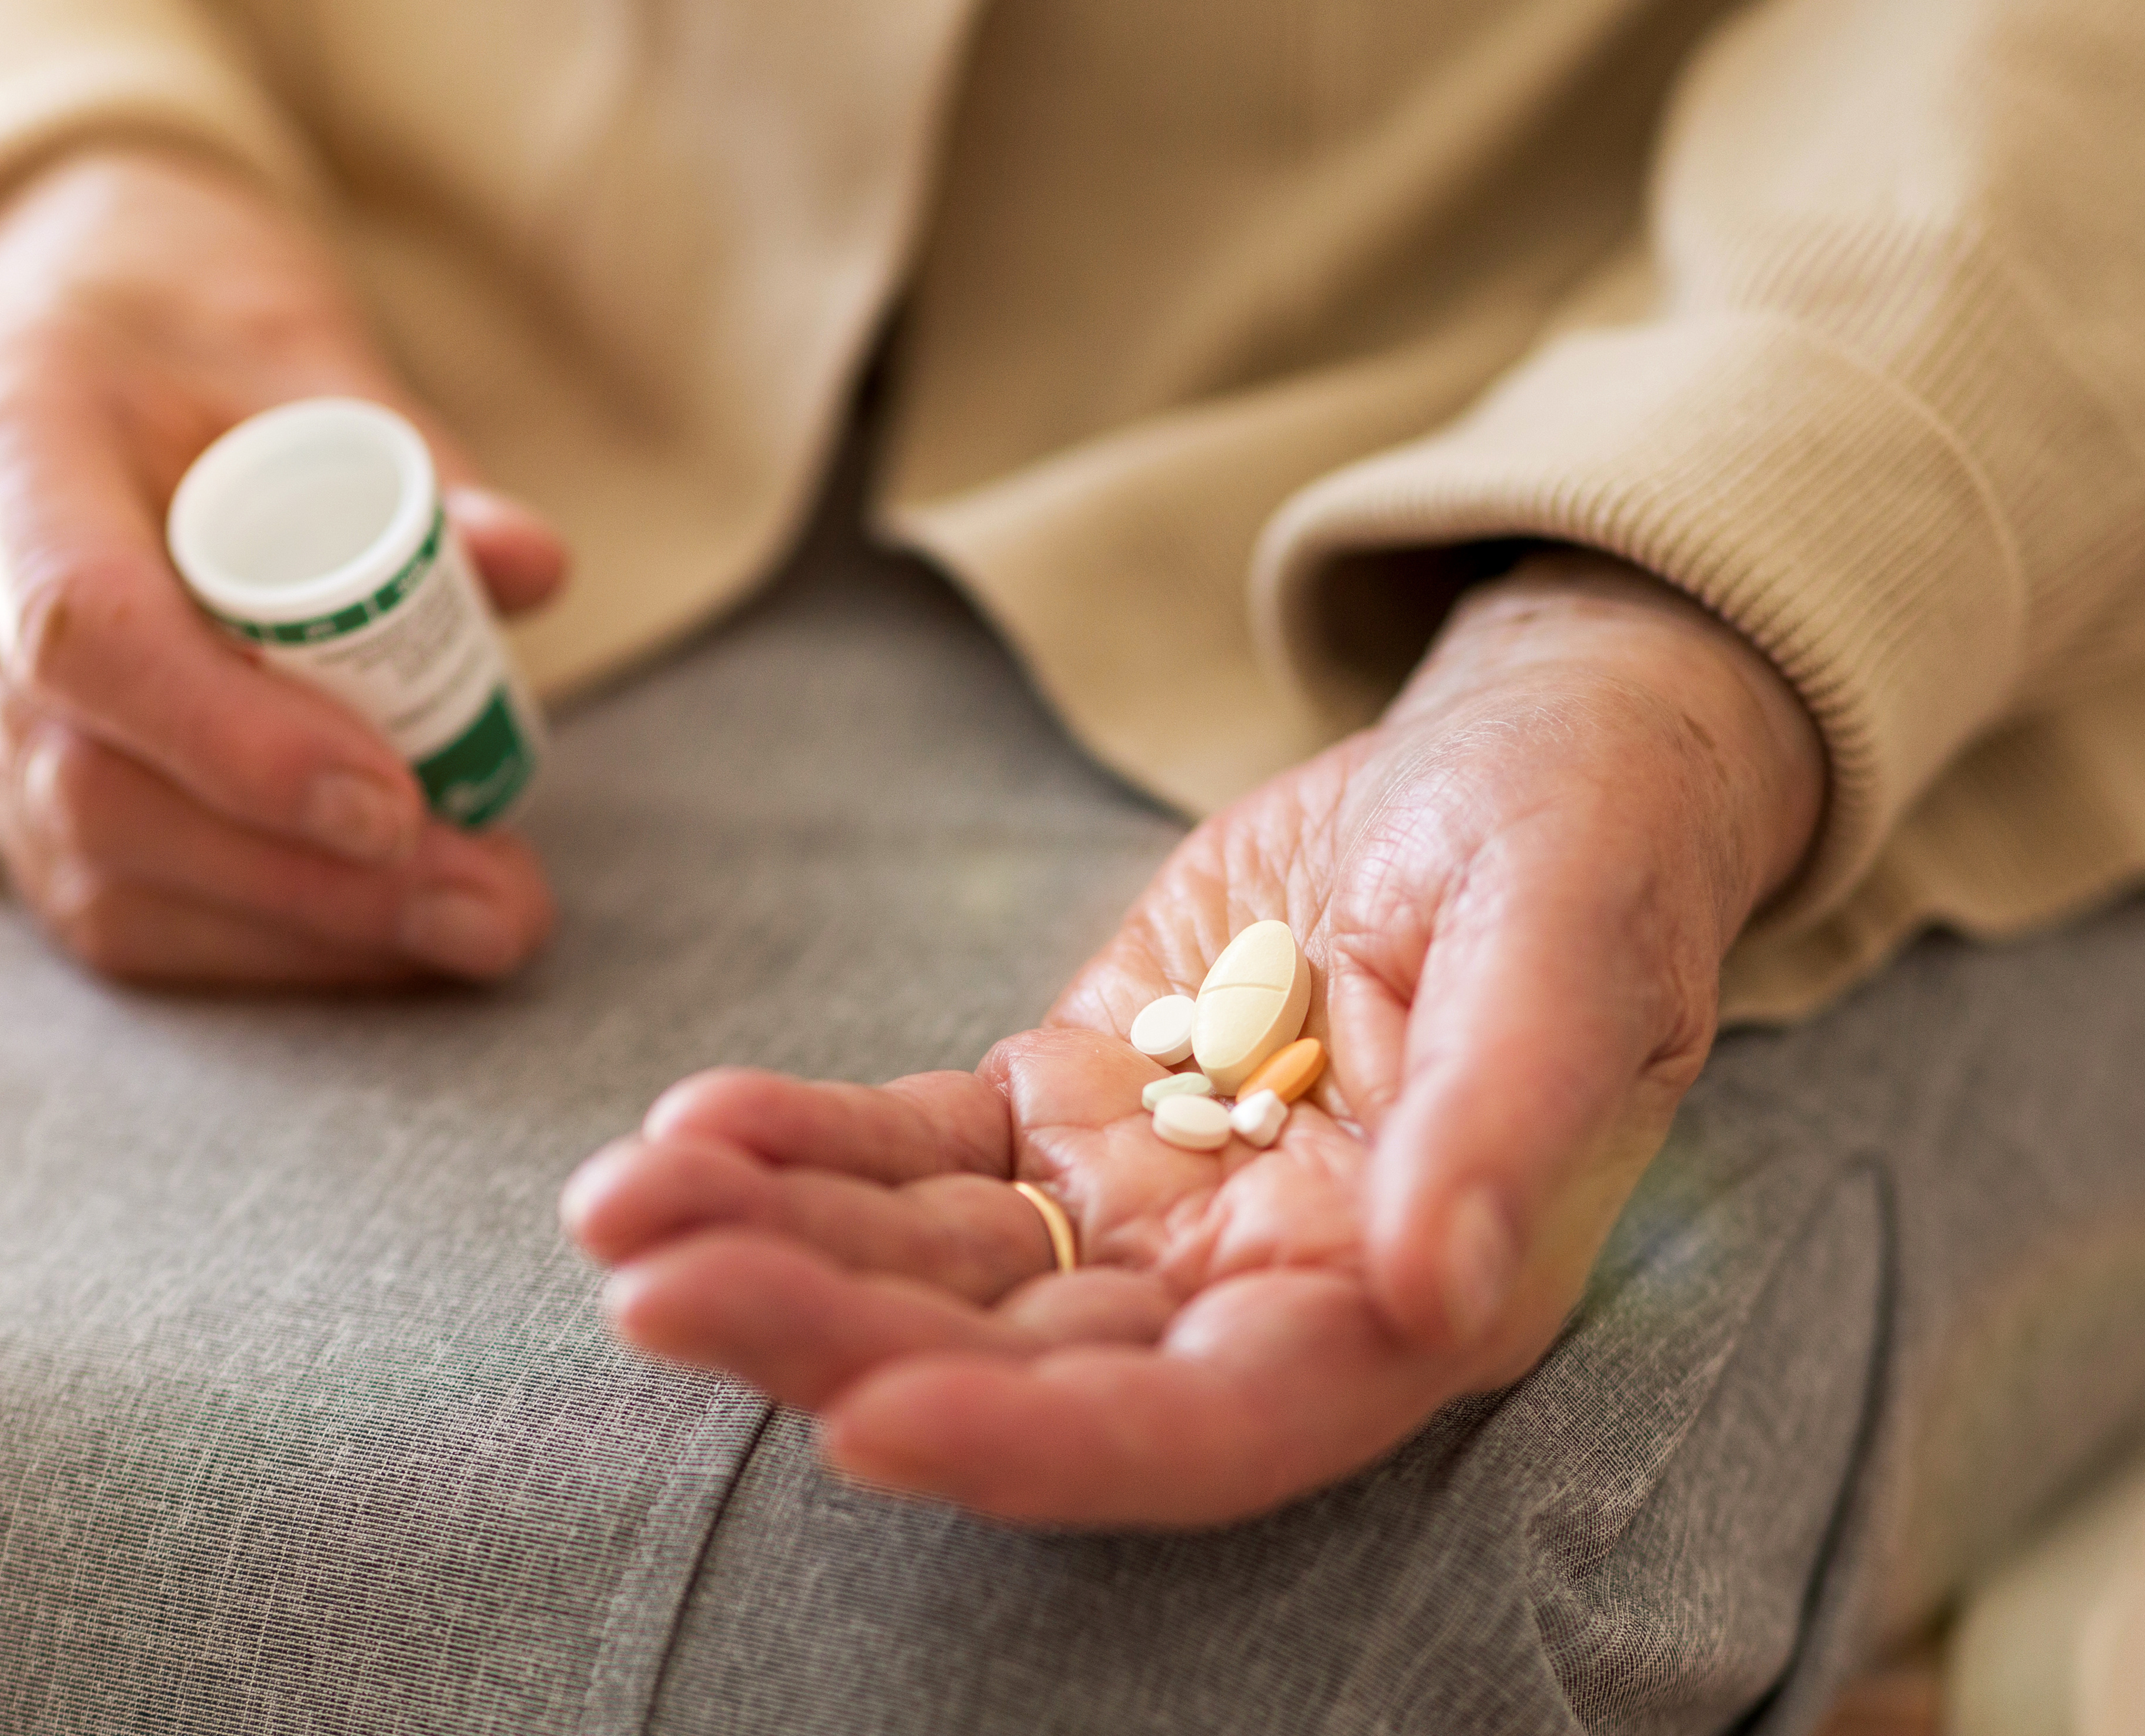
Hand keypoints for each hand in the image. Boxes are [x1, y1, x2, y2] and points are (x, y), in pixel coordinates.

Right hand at [0, 143, 566, 983]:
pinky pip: (105, 900)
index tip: (396, 804)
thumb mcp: (298, 349)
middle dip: (305, 874)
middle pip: (90, 784)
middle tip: (495, 902)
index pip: (76, 626)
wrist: (53, 330)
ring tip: (478, 926)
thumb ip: (412, 460)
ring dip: (302, 928)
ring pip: (95, 869)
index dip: (236, 740)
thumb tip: (533, 569)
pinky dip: (259, 938)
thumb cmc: (183, 327)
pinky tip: (390, 940)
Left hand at [563, 555, 1824, 1524]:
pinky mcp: (1067, 1110)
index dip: (1037, 1443)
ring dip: (772, 1243)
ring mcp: (1143, 1207)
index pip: (1200, 1428)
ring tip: (614, 1204)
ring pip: (935, 1269)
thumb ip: (1509, 1122)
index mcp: (1398, 1304)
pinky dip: (802, 1146)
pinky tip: (688, 1129)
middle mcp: (1250, 1291)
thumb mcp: (1574, 948)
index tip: (863, 1417)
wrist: (1520, 759)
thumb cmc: (1588, 848)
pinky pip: (914, 1152)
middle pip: (1018, 1367)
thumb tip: (1438, 1286)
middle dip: (831, 1337)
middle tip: (653, 1287)